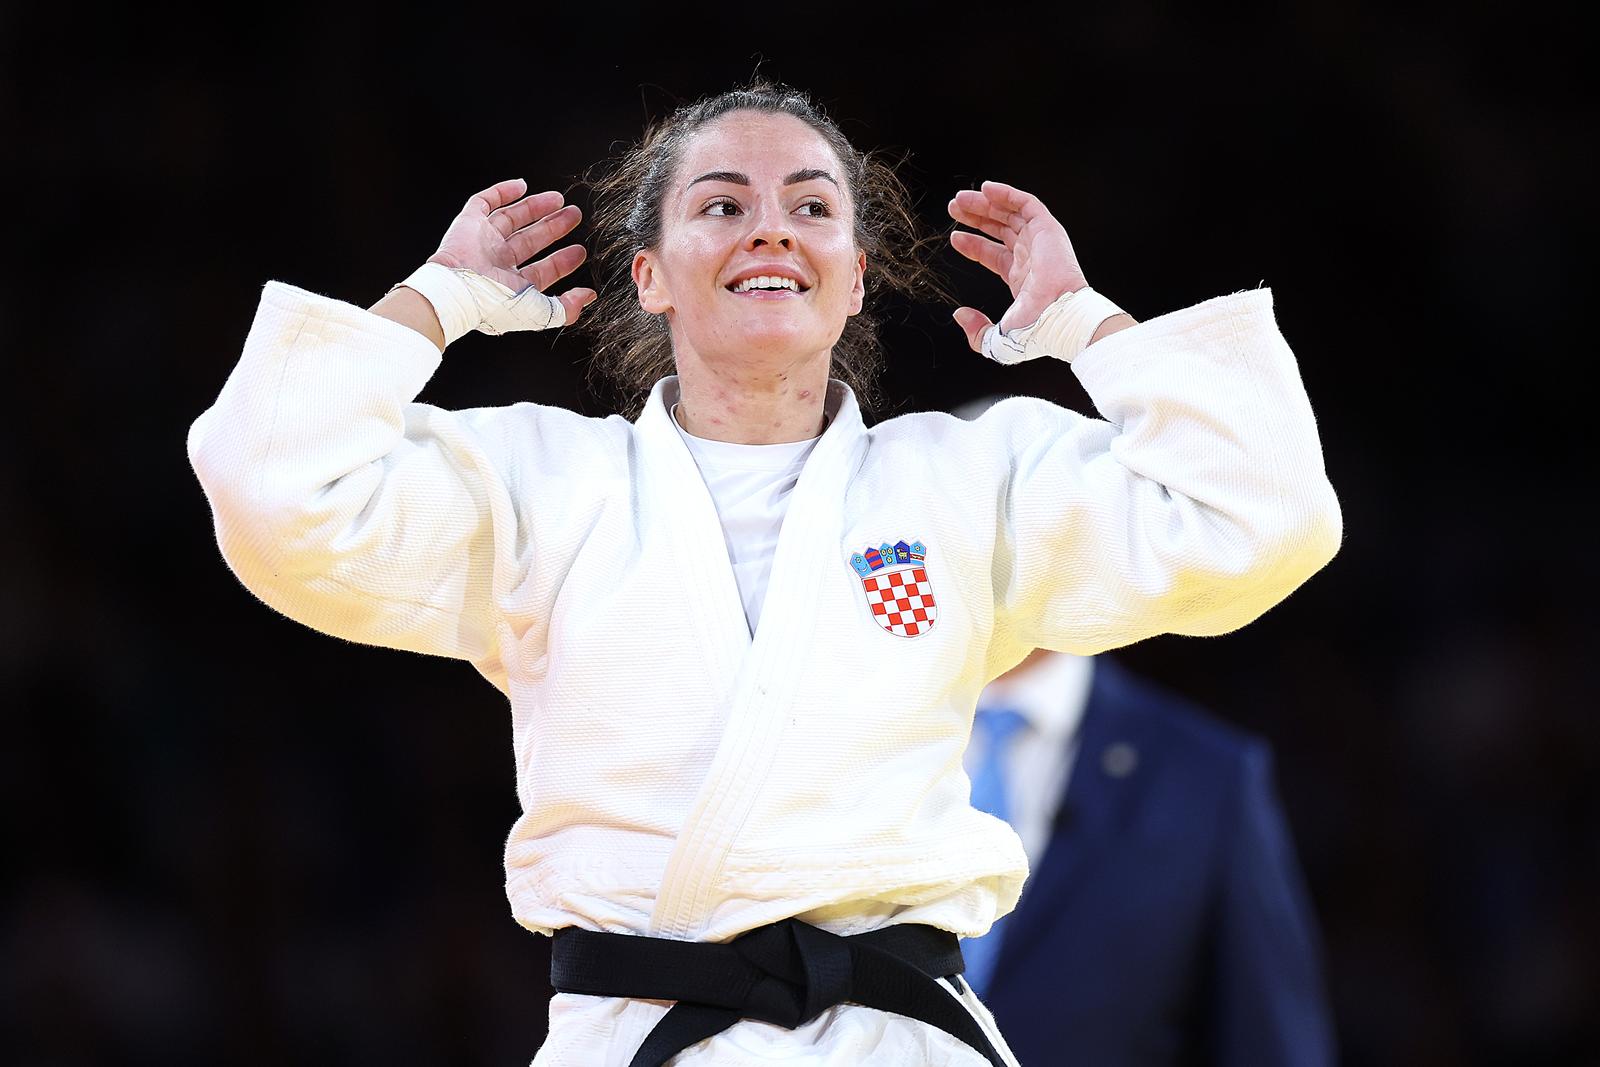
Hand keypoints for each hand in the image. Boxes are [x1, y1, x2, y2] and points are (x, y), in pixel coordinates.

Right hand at [429, 178, 596, 324]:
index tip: (579, 250)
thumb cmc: (495, 304)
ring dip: (534, 208)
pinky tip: (521, 186)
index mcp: (512, 287)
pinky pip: (484, 203)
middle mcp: (497, 264)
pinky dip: (502, 192)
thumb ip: (566, 308)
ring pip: (512, 220)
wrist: (459, 290)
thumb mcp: (541, 312)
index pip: (542, 270)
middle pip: (530, 240)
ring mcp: (483, 243)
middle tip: (573, 216)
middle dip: (553, 228)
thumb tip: (587, 297)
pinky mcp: (468, 224)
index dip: (562, 261)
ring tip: (558, 200)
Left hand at [947, 181, 1087, 352]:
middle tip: (953, 209)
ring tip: (959, 199)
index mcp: (1021, 279)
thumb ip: (976, 332)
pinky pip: (1026, 204)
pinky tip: (985, 189)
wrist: (1057, 318)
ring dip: (985, 204)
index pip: (994, 255)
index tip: (954, 238)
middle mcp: (1030, 257)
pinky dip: (1006, 194)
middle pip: (1000, 229)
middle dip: (976, 217)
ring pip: (1009, 214)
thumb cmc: (1034, 331)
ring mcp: (1039, 242)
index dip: (974, 246)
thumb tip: (959, 315)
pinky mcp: (1047, 229)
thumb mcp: (997, 340)